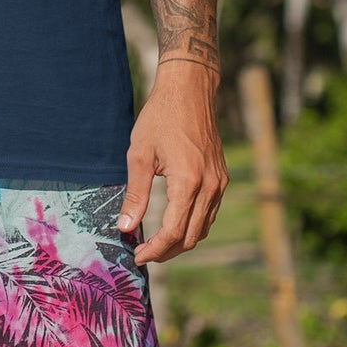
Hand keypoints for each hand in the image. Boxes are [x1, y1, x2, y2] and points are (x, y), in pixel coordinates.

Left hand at [116, 58, 228, 264]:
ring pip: (204, 228)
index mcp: (188, 182)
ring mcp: (220, 183)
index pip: (173, 232)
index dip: (155, 250)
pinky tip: (175, 222)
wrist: (189, 91)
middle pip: (192, 237)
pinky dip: (193, 225)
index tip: (137, 256)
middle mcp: (210, 187)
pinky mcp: (222, 177)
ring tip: (156, 243)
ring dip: (181, 241)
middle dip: (167, 251)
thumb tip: (125, 228)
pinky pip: (210, 213)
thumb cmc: (160, 118)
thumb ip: (135, 194)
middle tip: (144, 253)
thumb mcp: (139, 154)